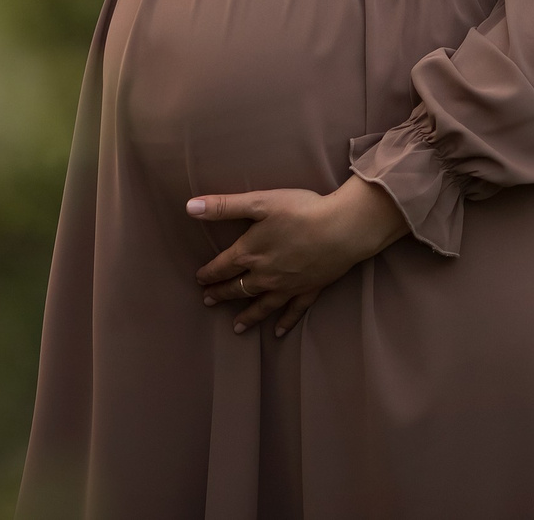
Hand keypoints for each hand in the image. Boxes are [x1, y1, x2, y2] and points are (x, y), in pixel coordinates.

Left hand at [187, 176, 409, 336]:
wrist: (342, 228)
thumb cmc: (301, 210)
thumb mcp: (260, 201)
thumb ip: (224, 206)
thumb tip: (190, 207)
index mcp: (250, 253)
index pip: (222, 267)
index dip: (209, 274)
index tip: (199, 280)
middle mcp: (265, 275)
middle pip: (238, 288)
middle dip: (222, 294)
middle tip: (208, 301)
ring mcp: (287, 286)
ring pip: (262, 305)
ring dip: (247, 317)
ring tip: (236, 328)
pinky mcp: (309, 290)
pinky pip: (293, 311)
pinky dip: (285, 322)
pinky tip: (278, 332)